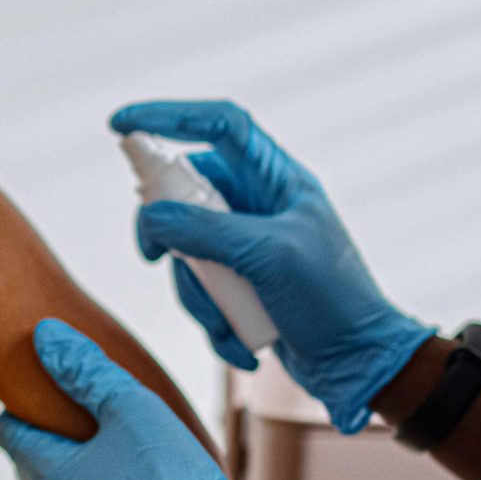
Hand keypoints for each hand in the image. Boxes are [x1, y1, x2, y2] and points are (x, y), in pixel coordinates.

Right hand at [112, 99, 432, 432]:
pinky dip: (212, 317)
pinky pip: (199, 287)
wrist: (358, 364)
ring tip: (226, 320)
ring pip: (185, 247)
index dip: (170, 115)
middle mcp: (258, 203)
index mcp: (277, 179)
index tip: (121, 124)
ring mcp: (246, 243)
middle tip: (154, 253)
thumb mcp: (269, 257)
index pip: (220, 124)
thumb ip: (205, 230)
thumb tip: (151, 218)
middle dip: (168, 232)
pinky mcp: (239, 282)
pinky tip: (240, 342)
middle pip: (184, 192)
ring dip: (197, 292)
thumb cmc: (334, 301)